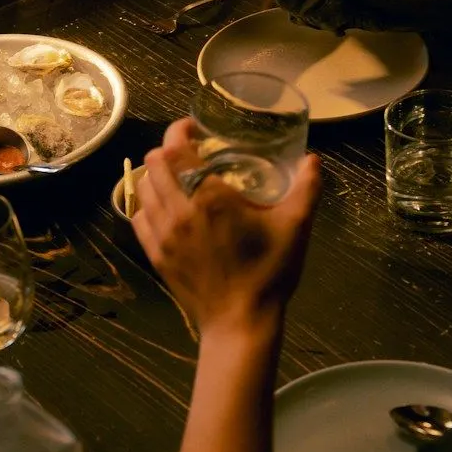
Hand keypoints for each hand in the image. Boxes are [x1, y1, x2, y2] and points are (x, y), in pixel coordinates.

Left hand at [132, 118, 320, 336]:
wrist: (240, 322)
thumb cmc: (268, 272)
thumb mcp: (296, 227)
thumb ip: (306, 188)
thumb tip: (312, 159)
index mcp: (210, 197)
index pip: (176, 148)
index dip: (179, 130)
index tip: (193, 129)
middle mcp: (178, 209)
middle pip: (154, 163)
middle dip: (168, 150)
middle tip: (190, 153)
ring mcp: (162, 234)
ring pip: (143, 188)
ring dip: (157, 175)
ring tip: (177, 179)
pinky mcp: (155, 254)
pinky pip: (139, 217)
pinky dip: (149, 204)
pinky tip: (167, 208)